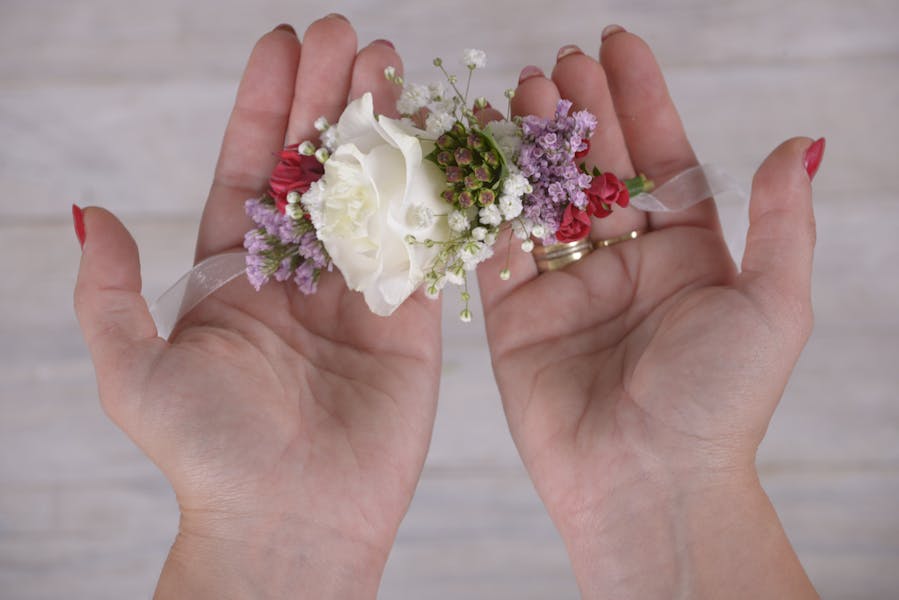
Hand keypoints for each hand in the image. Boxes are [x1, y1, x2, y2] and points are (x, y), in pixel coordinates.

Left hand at [74, 17, 436, 598]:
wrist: (289, 524)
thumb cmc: (209, 454)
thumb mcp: (134, 372)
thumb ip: (112, 292)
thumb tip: (88, 211)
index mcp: (235, 273)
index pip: (252, 170)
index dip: (267, 106)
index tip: (284, 44)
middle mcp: (297, 275)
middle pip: (316, 168)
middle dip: (330, 98)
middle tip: (349, 35)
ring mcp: (357, 294)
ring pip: (371, 193)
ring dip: (382, 129)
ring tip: (391, 67)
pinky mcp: (410, 323)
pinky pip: (420, 246)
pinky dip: (428, 193)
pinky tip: (435, 140)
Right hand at [478, 30, 819, 597]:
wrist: (647, 484)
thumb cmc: (718, 401)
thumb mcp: (772, 305)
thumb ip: (781, 222)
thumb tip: (798, 143)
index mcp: (686, 255)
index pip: (660, 158)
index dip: (640, 100)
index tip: (616, 45)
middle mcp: (624, 265)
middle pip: (595, 170)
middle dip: (577, 113)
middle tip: (555, 66)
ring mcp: (565, 287)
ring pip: (542, 199)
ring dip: (528, 145)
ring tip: (516, 93)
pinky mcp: (514, 316)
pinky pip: (494, 248)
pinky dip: (483, 201)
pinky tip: (476, 153)